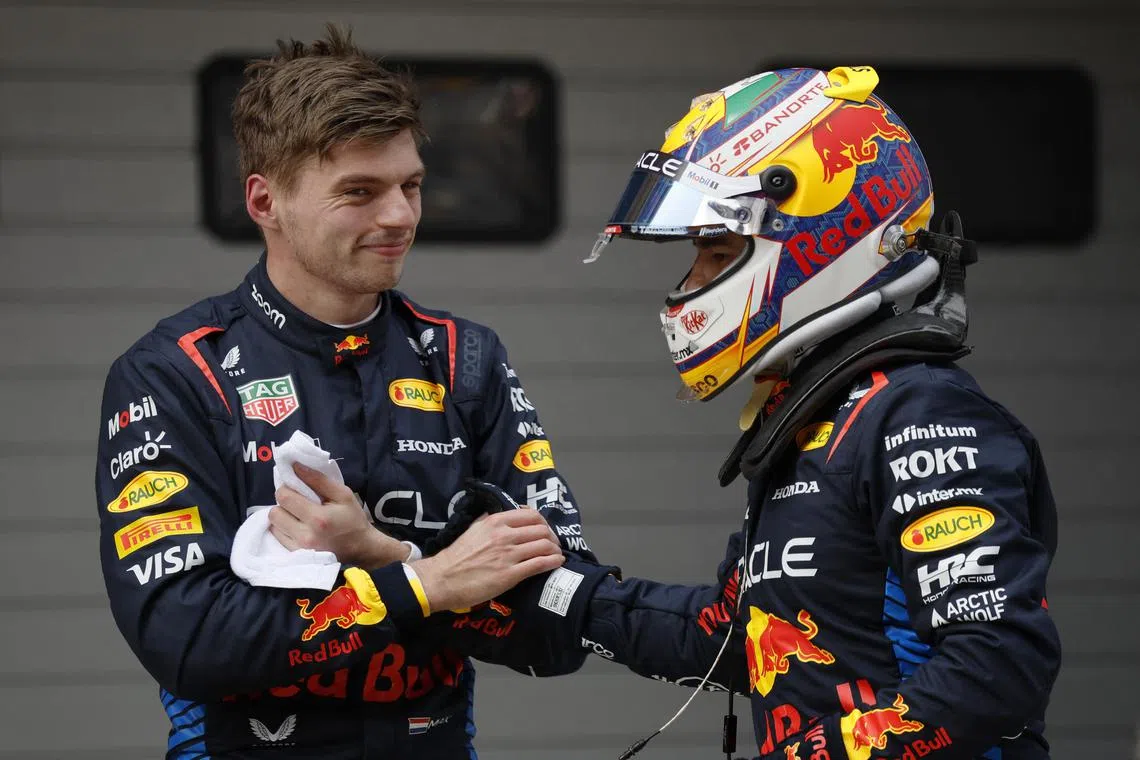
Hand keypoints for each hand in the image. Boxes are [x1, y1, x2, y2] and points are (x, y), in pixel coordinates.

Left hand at [269, 463, 410, 566]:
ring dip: (283, 516)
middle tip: (298, 502)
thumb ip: (319, 479)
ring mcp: (298, 549)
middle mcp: (305, 535)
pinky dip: (284, 529)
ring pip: (274, 525)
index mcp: (318, 517)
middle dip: (284, 503)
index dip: (287, 488)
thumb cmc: (353, 519)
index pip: (284, 496)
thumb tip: (295, 466)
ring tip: (298, 516)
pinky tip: (297, 527)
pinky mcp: (295, 557)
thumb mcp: (343, 494)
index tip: (296, 488)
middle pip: (275, 512)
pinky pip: (277, 538)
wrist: (361, 549)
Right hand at [411, 508, 563, 611]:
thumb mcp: (474, 529)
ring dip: (555, 549)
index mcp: (495, 522)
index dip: (544, 522)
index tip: (545, 530)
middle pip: (541, 530)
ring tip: (556, 554)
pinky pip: (540, 564)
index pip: (531, 515)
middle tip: (553, 544)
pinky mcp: (511, 574)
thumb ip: (491, 521)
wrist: (442, 579)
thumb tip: (507, 517)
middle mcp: (505, 535)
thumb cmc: (457, 556)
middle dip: (552, 537)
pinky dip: (553, 562)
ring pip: (544, 545)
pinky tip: (556, 563)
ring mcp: (509, 555)